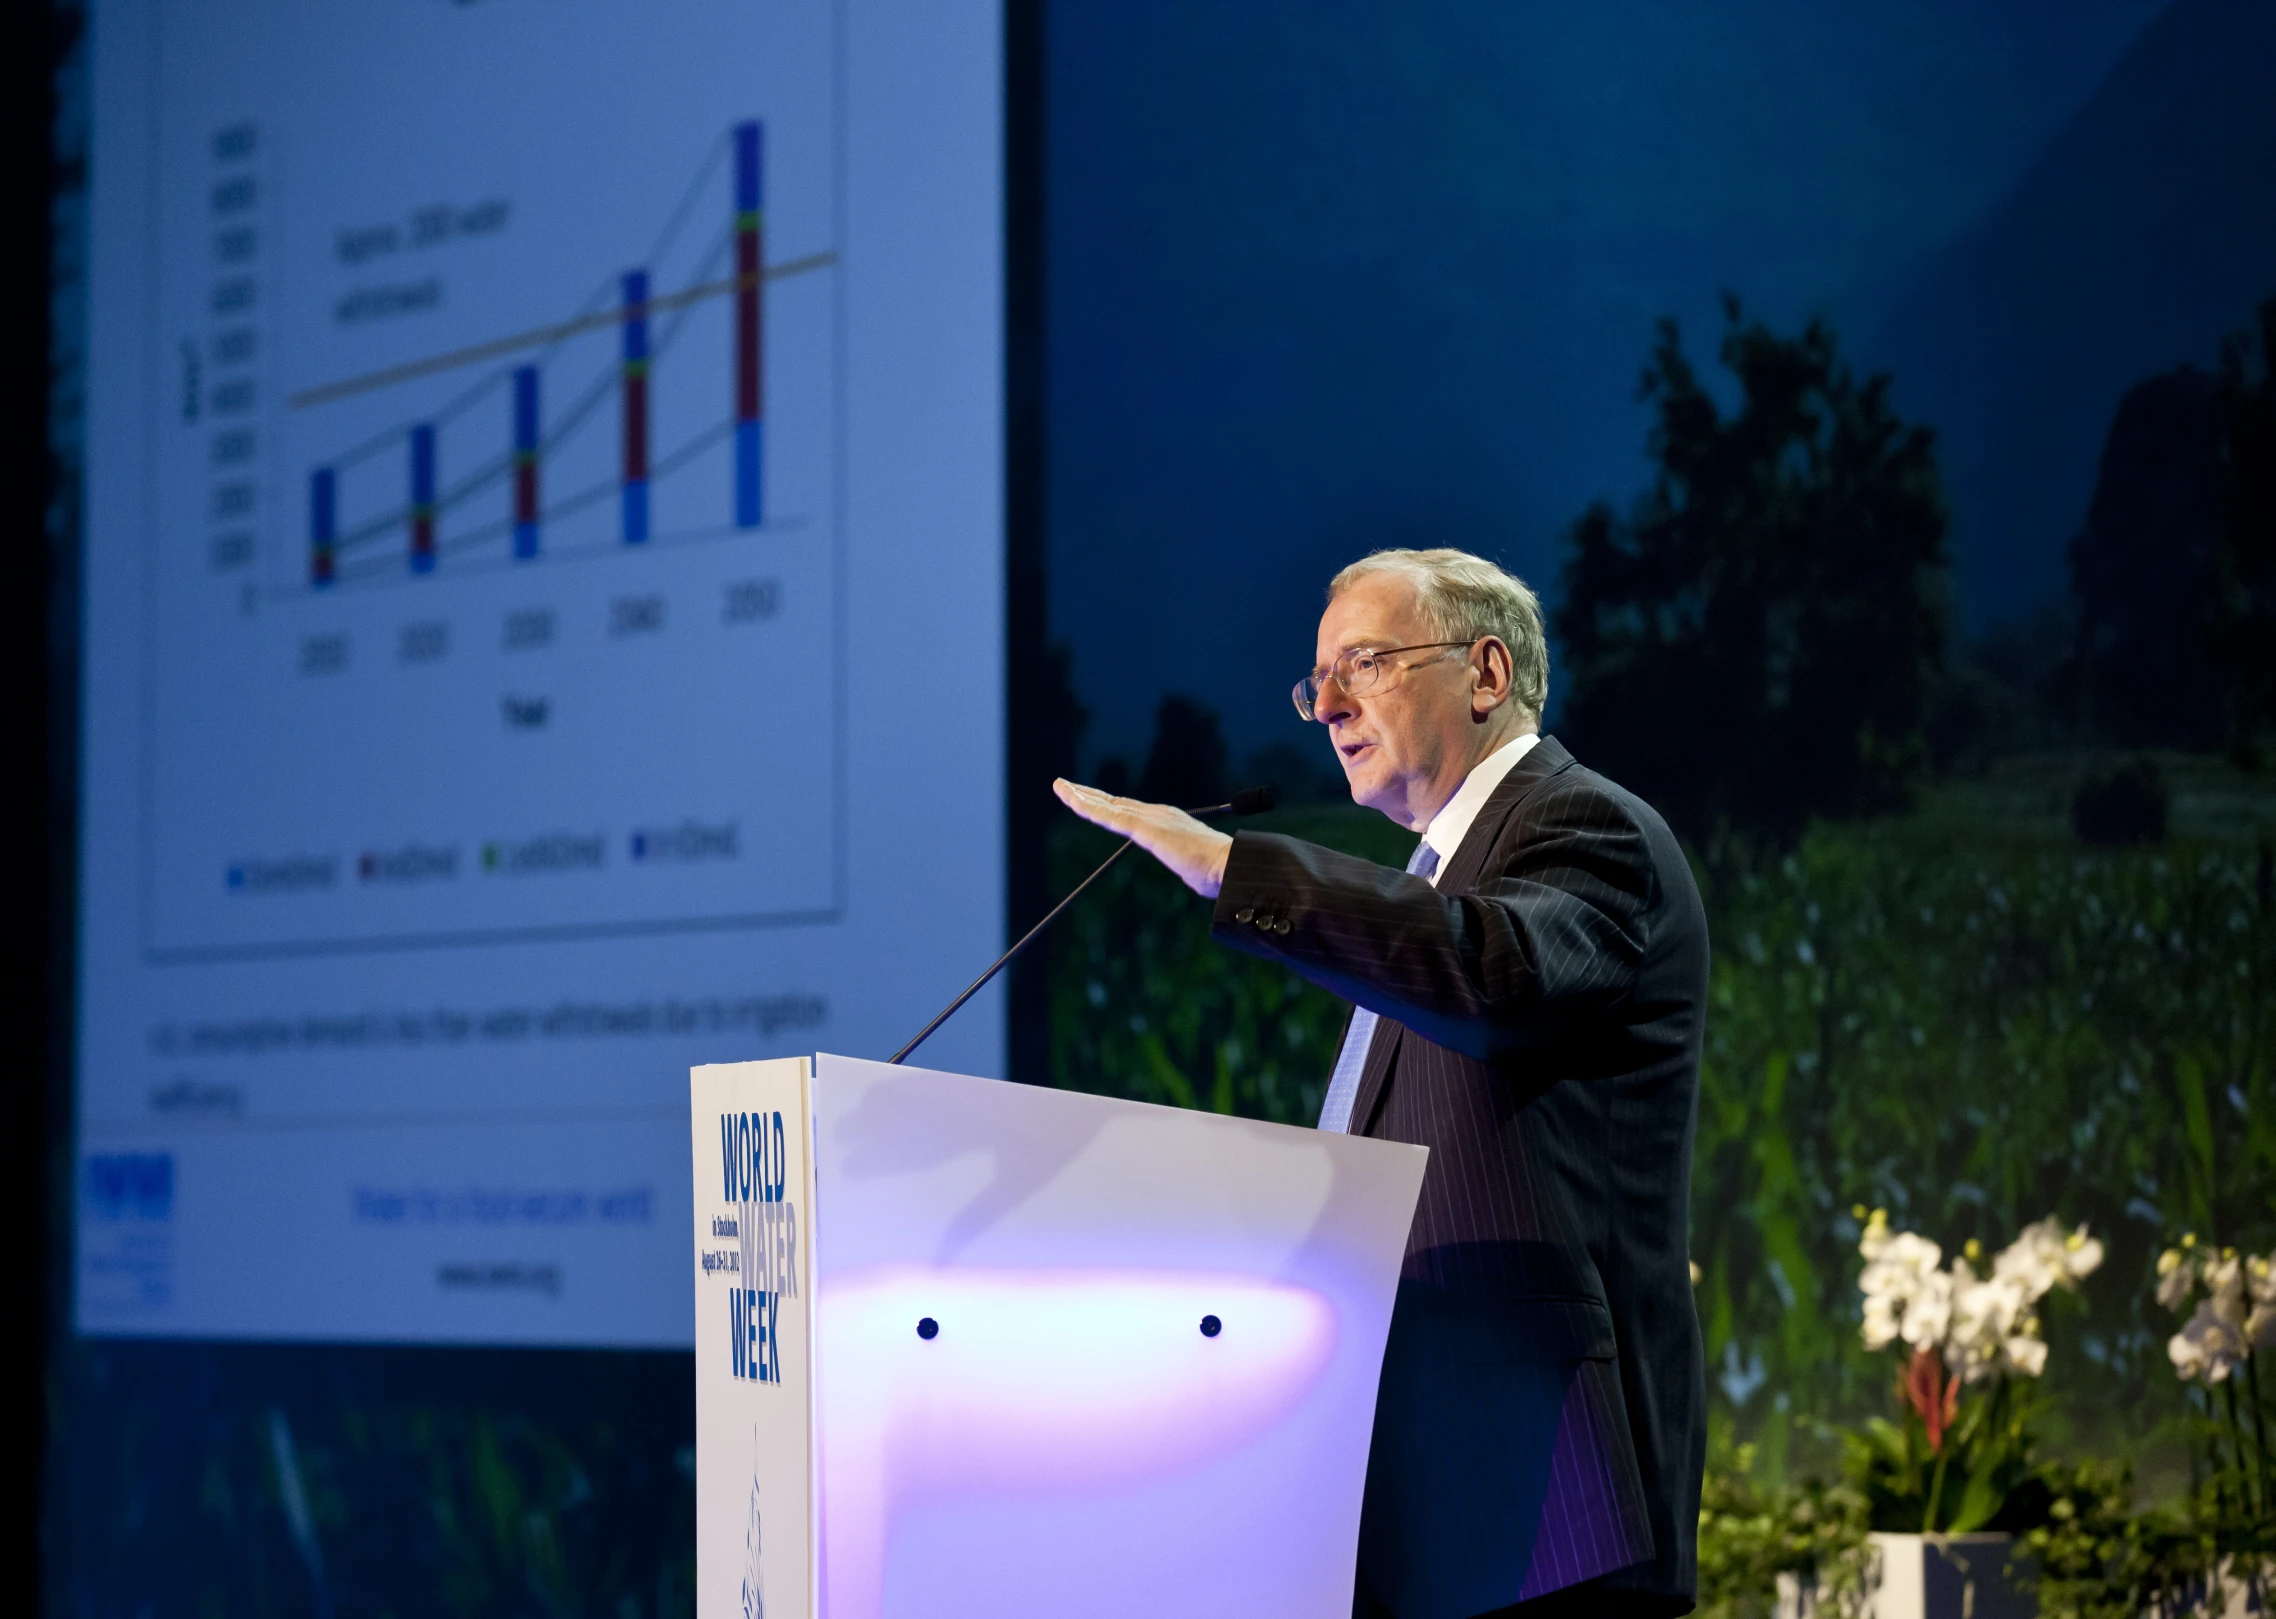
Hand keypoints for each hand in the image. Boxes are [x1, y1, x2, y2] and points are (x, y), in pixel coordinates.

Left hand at [1053, 779, 1233, 898]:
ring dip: (1080, 795)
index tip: (1089, 798)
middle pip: (1113, 802)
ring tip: (1059, 787)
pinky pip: (1108, 816)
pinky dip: (1087, 807)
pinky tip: (1072, 800)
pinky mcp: (1144, 828)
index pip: (1129, 810)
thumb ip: (1190, 867)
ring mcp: (1150, 818)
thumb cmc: (1219, 872)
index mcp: (1167, 821)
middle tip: (1064, 785)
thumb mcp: (1197, 868)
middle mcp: (1156, 813)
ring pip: (1106, 805)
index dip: (1106, 802)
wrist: (1231, 866)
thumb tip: (1198, 876)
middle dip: (1087, 793)